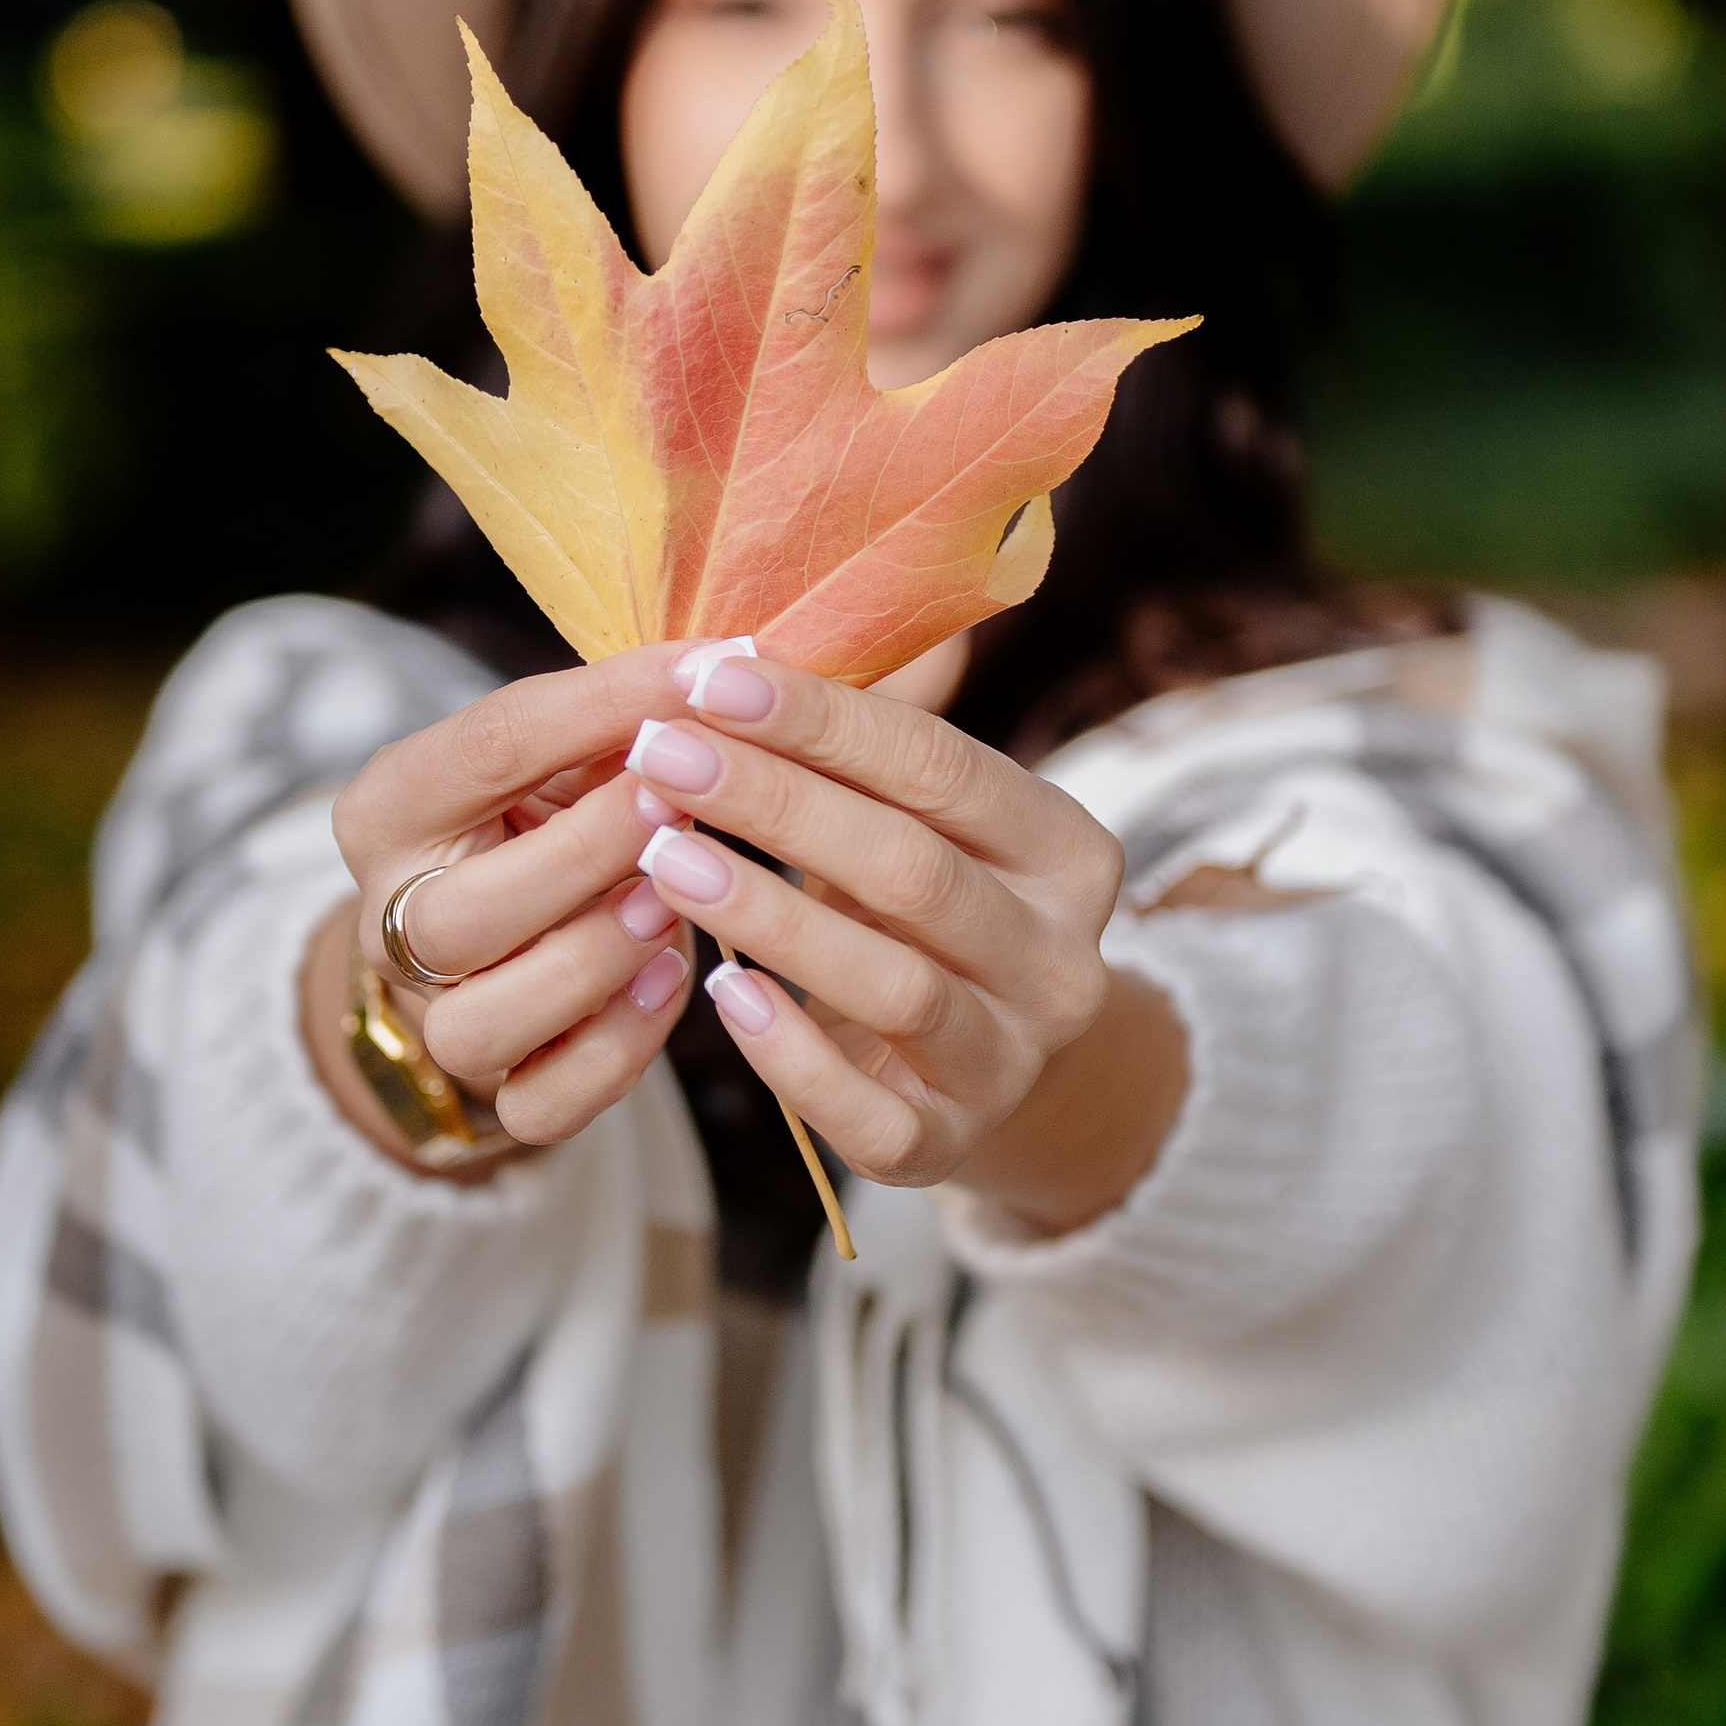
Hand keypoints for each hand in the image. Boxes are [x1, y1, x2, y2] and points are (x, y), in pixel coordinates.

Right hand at [318, 651, 730, 1156]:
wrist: (516, 924)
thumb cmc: (555, 812)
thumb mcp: (567, 750)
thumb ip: (621, 716)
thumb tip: (732, 666)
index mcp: (391, 808)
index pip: (484, 748)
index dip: (602, 706)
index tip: (705, 672)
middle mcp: (390, 922)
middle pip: (459, 915)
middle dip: (582, 858)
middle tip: (676, 808)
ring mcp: (435, 1019)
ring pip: (483, 1024)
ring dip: (591, 963)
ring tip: (672, 904)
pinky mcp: (495, 1093)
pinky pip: (540, 1105)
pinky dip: (613, 1051)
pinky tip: (672, 979)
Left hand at [620, 648, 1180, 1220]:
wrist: (985, 1063)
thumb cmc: (929, 898)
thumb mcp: (933, 809)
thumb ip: (892, 712)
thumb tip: (846, 578)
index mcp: (1067, 849)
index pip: (941, 768)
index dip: (822, 721)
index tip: (708, 676)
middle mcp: (1060, 957)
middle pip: (911, 870)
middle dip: (777, 805)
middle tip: (659, 755)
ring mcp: (1011, 1060)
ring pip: (894, 986)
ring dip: (771, 917)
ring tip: (663, 859)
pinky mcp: (945, 1147)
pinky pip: (868, 1113)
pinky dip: (792, 1057)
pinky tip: (718, 994)